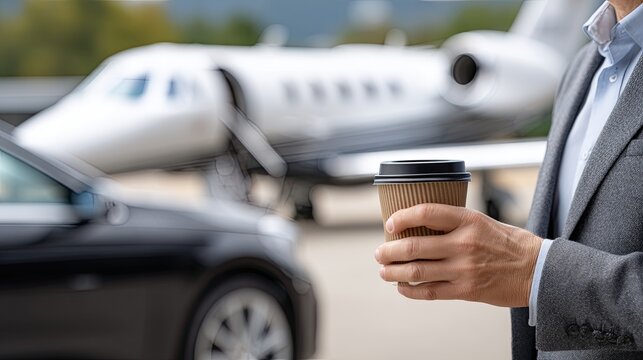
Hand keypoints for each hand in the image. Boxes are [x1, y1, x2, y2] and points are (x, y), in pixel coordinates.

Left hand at [374, 203, 542, 306]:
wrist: (537, 270)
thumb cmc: (509, 243)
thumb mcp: (482, 221)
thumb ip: (454, 222)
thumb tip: (419, 225)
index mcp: (468, 220)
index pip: (426, 213)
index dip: (401, 217)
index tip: (389, 224)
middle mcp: (463, 243)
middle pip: (414, 246)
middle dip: (389, 251)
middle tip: (379, 253)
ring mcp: (464, 269)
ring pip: (417, 271)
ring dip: (394, 272)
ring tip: (384, 271)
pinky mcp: (466, 290)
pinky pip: (430, 292)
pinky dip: (410, 291)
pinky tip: (402, 287)